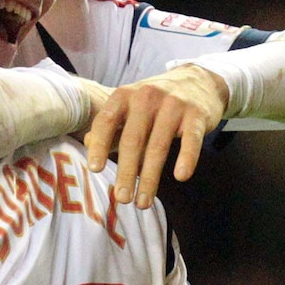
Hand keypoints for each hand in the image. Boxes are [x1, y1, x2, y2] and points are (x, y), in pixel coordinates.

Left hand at [83, 64, 228, 205]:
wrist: (197, 81)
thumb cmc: (155, 103)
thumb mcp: (129, 108)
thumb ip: (110, 127)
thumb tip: (88, 143)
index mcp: (125, 96)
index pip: (107, 121)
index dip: (100, 145)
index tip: (95, 169)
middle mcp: (147, 96)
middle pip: (133, 139)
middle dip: (126, 172)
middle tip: (121, 199)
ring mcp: (173, 104)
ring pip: (158, 146)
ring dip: (150, 178)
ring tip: (143, 203)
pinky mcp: (196, 114)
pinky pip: (191, 139)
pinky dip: (186, 158)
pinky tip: (181, 176)